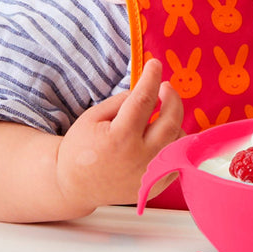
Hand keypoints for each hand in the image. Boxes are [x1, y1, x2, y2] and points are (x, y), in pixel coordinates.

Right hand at [55, 59, 183, 211]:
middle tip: (165, 87)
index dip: (151, 78)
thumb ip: (120, 101)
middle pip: (170, 120)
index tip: (155, 64)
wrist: (74, 187)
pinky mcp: (156, 186)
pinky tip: (162, 134)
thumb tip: (145, 89)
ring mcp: (149, 174)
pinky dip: (174, 142)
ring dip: (173, 121)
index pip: (144, 99)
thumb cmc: (81, 148)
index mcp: (120, 138)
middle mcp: (139, 157)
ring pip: (178, 139)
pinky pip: (177, 158)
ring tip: (160, 113)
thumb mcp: (92, 117)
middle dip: (172, 97)